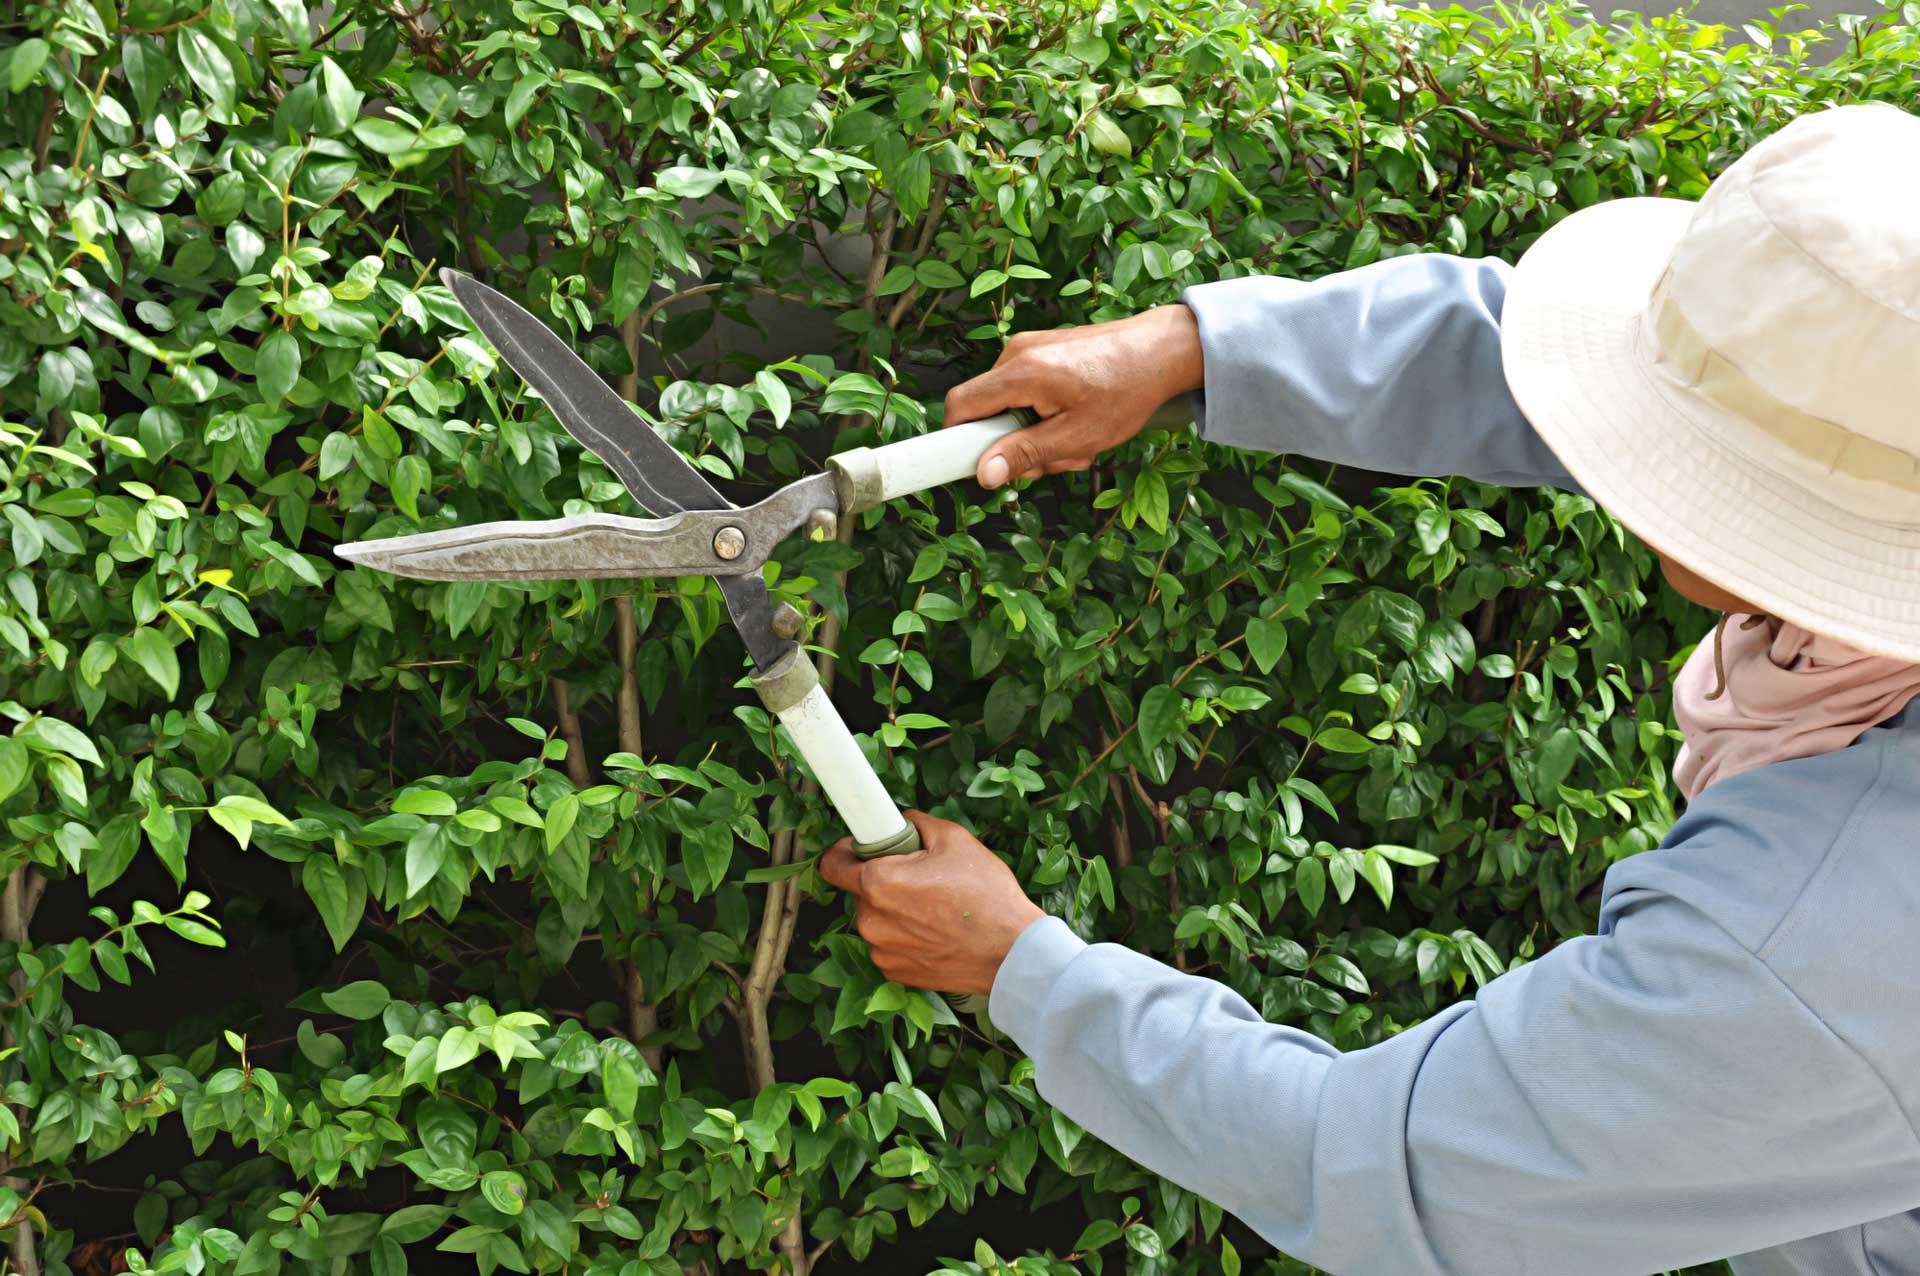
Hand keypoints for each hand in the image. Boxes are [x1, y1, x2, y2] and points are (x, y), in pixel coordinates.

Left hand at [818, 811, 1044, 997]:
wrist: (1012, 952)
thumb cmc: (985, 894)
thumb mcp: (954, 839)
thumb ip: (916, 824)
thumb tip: (900, 823)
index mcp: (878, 883)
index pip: (832, 864)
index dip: (846, 852)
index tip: (864, 850)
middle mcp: (870, 920)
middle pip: (860, 892)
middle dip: (882, 881)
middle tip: (919, 878)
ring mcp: (882, 951)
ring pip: (876, 920)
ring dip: (893, 912)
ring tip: (933, 909)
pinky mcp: (895, 973)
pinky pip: (888, 946)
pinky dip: (904, 938)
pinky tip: (935, 933)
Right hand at [944, 303, 1204, 488]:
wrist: (1162, 349)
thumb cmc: (1126, 390)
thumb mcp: (1077, 437)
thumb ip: (1025, 454)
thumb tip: (985, 474)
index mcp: (1020, 373)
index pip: (960, 406)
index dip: (958, 440)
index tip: (976, 464)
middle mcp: (1017, 353)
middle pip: (988, 411)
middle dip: (1017, 444)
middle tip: (1057, 459)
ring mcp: (1031, 348)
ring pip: (1011, 406)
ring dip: (1038, 432)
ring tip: (1079, 439)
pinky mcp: (1044, 350)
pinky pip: (1028, 391)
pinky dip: (1048, 413)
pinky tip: (1080, 419)